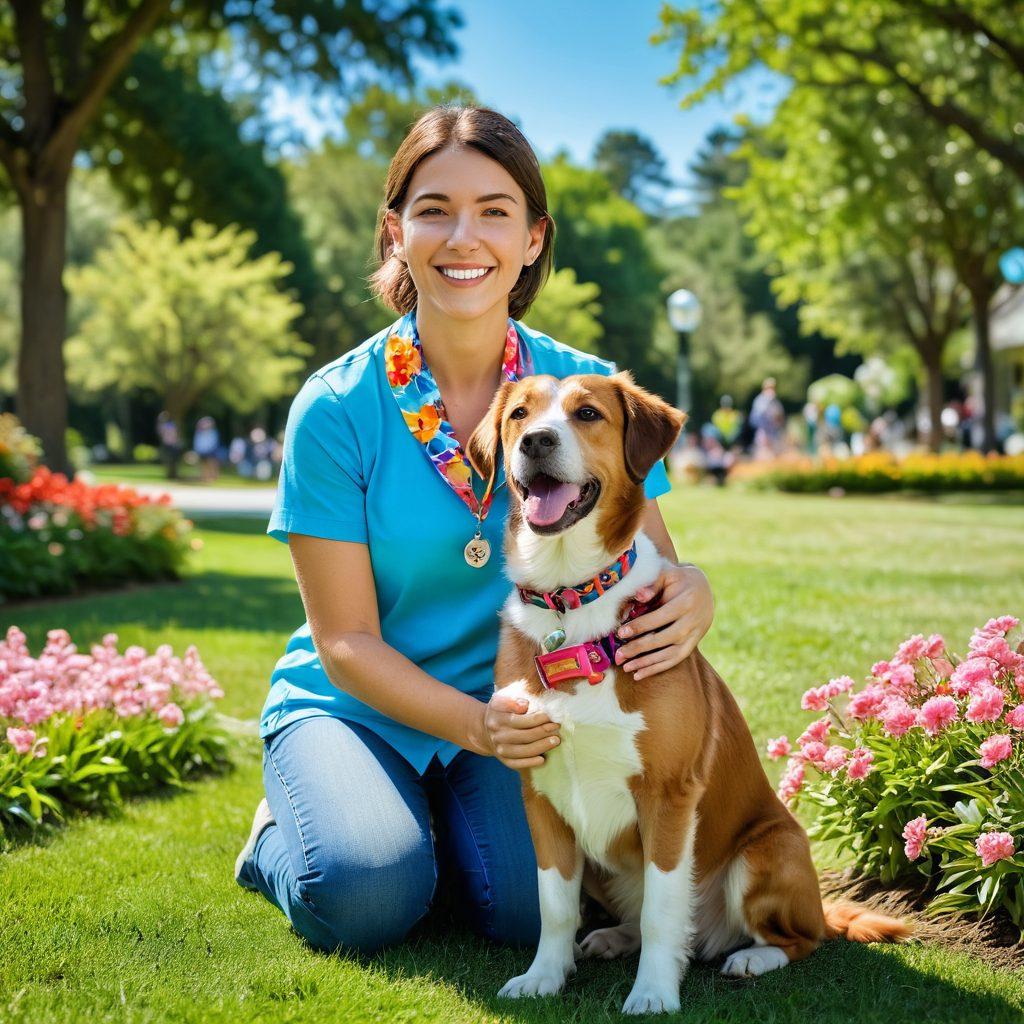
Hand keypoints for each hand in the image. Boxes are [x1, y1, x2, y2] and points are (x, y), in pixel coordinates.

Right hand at [480, 691, 559, 769]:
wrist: (485, 730)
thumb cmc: (500, 712)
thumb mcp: (501, 700)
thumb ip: (512, 701)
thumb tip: (526, 705)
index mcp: (497, 718)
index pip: (519, 719)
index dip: (536, 718)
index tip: (549, 715)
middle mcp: (497, 735)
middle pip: (524, 735)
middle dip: (543, 731)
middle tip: (557, 727)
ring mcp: (500, 749)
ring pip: (523, 751)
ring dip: (542, 746)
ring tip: (556, 741)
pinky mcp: (503, 760)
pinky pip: (517, 764)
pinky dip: (530, 762)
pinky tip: (543, 759)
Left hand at [614, 563, 713, 680]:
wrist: (703, 587)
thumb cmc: (678, 579)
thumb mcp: (667, 573)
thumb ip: (652, 583)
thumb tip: (639, 596)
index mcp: (686, 601)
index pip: (660, 617)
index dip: (641, 626)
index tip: (622, 633)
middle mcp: (693, 621)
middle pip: (664, 639)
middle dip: (640, 648)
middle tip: (619, 654)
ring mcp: (694, 635)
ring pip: (670, 654)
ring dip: (647, 663)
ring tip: (626, 668)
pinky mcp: (693, 644)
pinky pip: (674, 660)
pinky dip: (656, 668)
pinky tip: (639, 675)